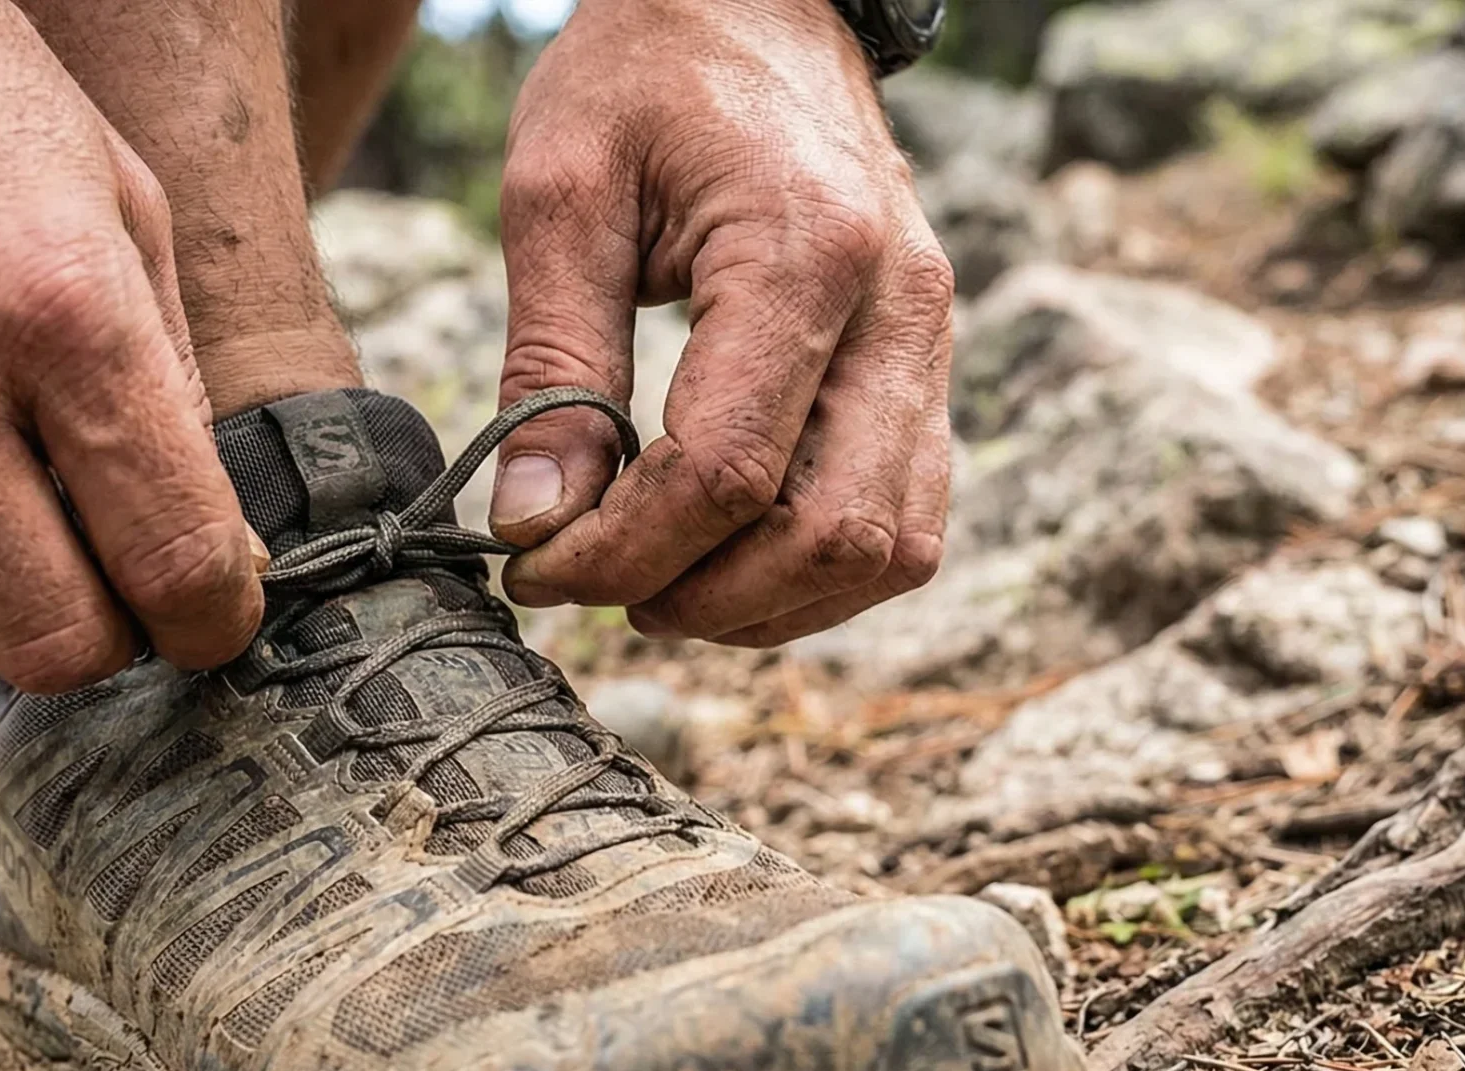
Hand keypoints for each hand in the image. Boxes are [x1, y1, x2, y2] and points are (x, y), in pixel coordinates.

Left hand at [487, 0, 953, 645]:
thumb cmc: (646, 73)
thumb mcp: (561, 190)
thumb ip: (551, 362)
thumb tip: (534, 519)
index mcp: (808, 253)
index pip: (728, 472)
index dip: (621, 551)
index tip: (531, 565)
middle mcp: (900, 308)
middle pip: (829, 534)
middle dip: (699, 597)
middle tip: (590, 586)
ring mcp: (932, 341)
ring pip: (889, 548)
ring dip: (767, 604)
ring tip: (654, 584)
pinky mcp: (927, 366)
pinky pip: (908, 517)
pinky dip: (818, 570)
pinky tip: (723, 558)